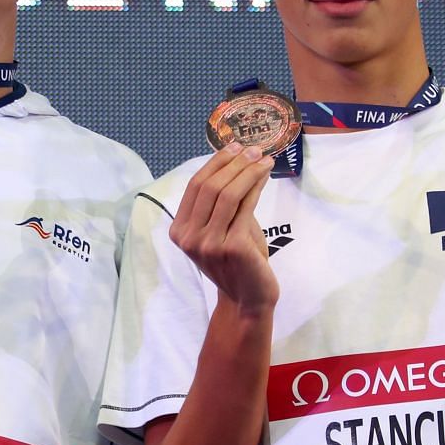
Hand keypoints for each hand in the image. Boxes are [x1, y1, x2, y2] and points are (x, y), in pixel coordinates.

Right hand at [169, 145, 278, 312]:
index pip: (194, 186)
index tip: (235, 147)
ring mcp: (208, 243)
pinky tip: (265, 176)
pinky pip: (245, 207)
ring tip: (263, 159)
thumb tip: (238, 161)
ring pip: (227, 194)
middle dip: (234, 163)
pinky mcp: (231, 247)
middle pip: (209, 187)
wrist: (248, 297)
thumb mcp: (222, 228)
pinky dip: (256, 186)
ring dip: (248, 171)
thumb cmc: (238, 261)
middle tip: (254, 149)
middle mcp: (188, 237)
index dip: (215, 163)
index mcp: (179, 231)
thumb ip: (222, 203)